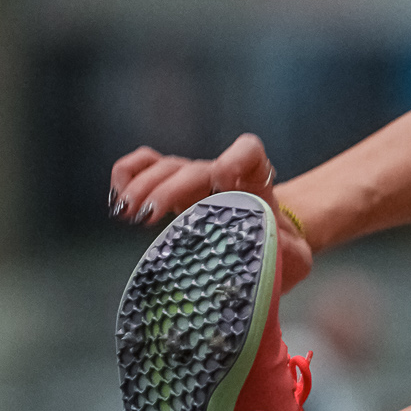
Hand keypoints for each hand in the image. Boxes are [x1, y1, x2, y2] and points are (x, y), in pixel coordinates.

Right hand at [109, 131, 314, 290]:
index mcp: (256, 184)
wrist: (268, 249)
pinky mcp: (169, 190)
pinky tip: (118, 202)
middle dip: (168, 188)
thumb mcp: (293, 258)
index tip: (223, 182)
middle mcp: (221, 175)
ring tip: (126, 215)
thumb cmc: (279, 252)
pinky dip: (126, 175)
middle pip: (194, 168)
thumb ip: (287, 256)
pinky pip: (144, 166)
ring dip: (141, 186)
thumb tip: (269, 258)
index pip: (249, 152)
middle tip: (146, 217)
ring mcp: (192, 180)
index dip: (235, 159)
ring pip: (164, 166)